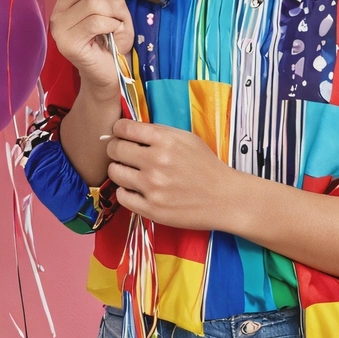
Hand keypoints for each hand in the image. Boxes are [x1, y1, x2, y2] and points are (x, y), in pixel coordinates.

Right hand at [50, 0, 134, 98]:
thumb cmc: (112, 36)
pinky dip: (112, 25)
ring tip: (116, 23)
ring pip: (93, 3)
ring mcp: (59, 27)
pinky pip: (96, 22)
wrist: (111, 70)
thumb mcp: (114, 3)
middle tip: (118, 8)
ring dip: (114, 12)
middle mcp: (58, 10)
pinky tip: (112, 33)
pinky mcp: (67, 42)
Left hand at [106, 120, 237, 230]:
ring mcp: (152, 187)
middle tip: (122, 152)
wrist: (223, 197)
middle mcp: (156, 162)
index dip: (118, 129)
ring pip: (115, 173)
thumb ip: (158, 132)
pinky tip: (134, 188)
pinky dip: (124, 190)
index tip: (119, 133)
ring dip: (118, 169)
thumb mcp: (186, 138)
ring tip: (129, 170)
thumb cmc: (205, 165)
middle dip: (115, 148)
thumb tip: (131, 129)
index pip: (124, 129)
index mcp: (165, 141)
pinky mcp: (151, 209)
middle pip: (115, 149)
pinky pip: (121, 196)